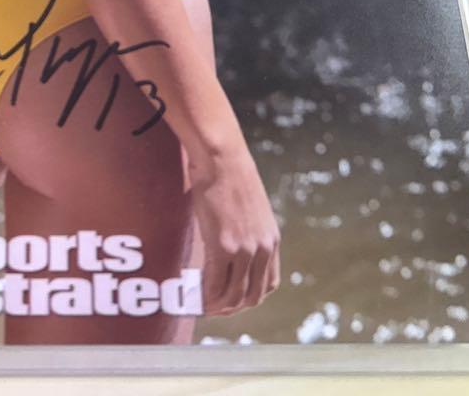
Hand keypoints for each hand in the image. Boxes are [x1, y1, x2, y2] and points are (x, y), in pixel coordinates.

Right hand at [189, 146, 280, 315]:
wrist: (222, 159)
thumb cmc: (231, 176)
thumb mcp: (252, 208)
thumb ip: (248, 230)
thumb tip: (231, 242)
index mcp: (272, 240)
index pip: (268, 283)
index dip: (251, 296)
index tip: (234, 298)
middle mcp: (262, 249)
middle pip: (252, 296)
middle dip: (233, 308)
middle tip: (216, 308)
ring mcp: (243, 251)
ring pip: (233, 295)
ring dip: (218, 306)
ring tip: (204, 305)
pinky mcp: (222, 247)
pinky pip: (214, 283)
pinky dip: (206, 295)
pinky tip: (196, 296)